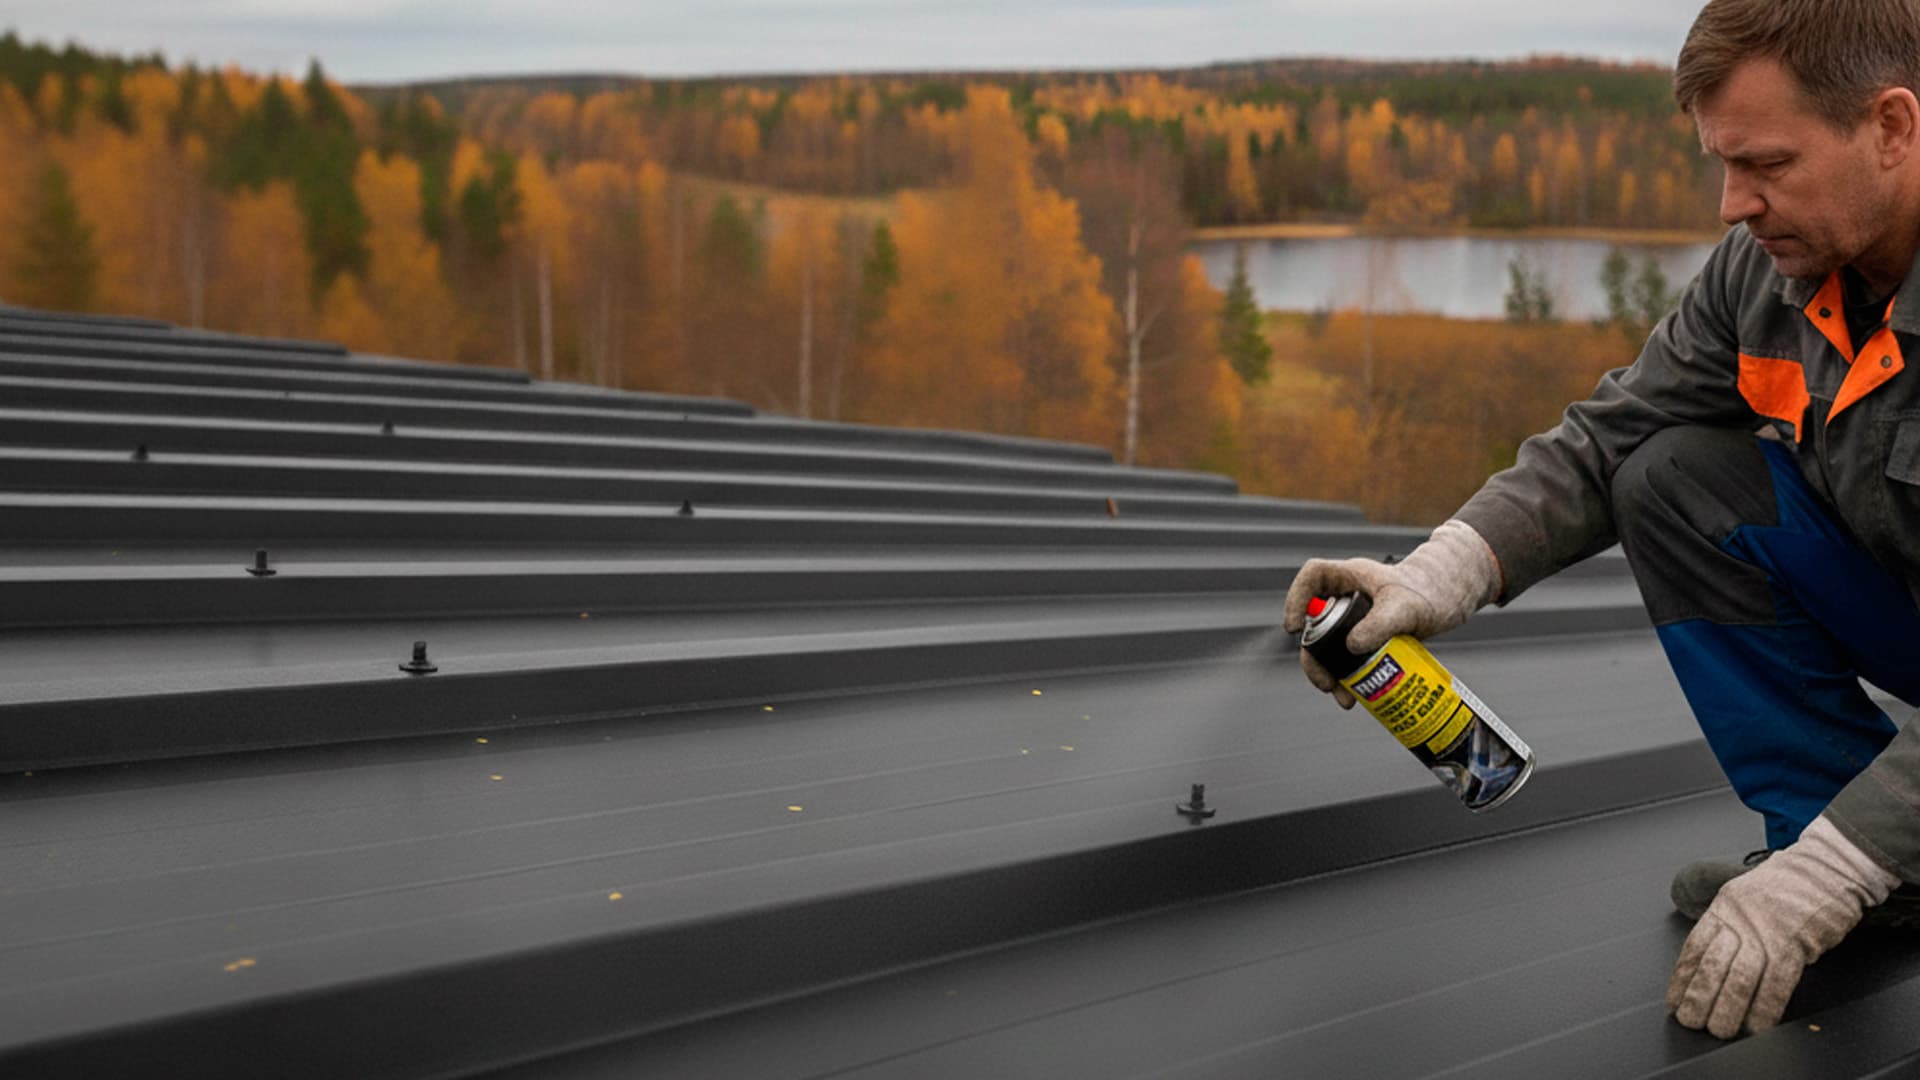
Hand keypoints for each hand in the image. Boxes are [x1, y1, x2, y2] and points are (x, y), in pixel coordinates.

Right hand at [1281, 520, 1500, 707]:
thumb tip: (1352, 647)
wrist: (1450, 601)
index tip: (1294, 628)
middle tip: (1324, 682)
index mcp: (1351, 577)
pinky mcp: (1367, 637)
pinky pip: (1348, 657)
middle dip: (1313, 657)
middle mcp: (1347, 597)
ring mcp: (1356, 619)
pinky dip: (1348, 677)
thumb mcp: (1405, 608)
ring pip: (1329, 646)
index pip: (1312, 577)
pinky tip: (1356, 697)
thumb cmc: (1429, 593)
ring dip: (1330, 673)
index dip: (1296, 599)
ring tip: (1343, 698)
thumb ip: (1381, 624)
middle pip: (1315, 624)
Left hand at [1667, 815, 1900, 1037]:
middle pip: (1712, 965)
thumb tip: (1714, 963)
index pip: (1695, 948)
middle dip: (1698, 998)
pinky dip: (1765, 1008)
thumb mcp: (1746, 898)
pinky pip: (1776, 983)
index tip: (1674, 1000)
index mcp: (1724, 908)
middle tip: (1690, 1022)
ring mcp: (1766, 932)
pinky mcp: (1794, 944)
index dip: (1683, 978)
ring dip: (1728, 1009)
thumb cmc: (1789, 886)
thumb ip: (1731, 927)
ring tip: (1719, 1031)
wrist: (1828, 868)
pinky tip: (1756, 1025)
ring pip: (1739, 978)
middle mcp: (1740, 920)